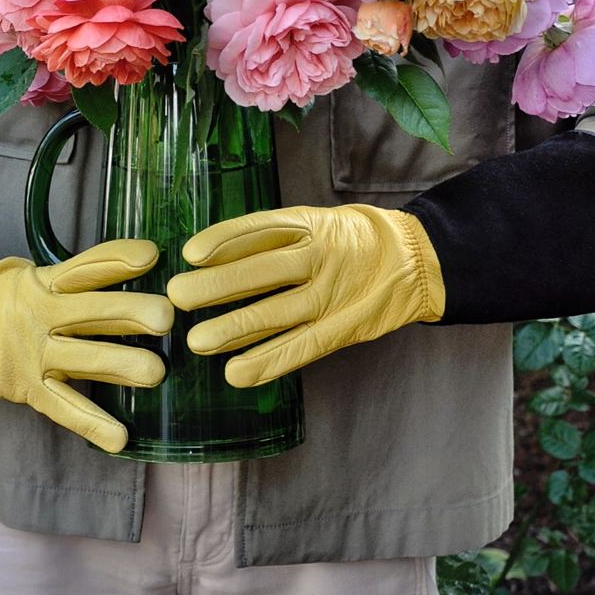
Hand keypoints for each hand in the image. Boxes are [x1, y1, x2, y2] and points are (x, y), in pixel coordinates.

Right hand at [0, 239, 171, 452]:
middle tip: (166, 318)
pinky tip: (119, 437)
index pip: (86, 267)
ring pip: (83, 359)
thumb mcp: (36, 276)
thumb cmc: (7, 299)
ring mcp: (36, 355)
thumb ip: (80, 276)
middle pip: (91, 312)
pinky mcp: (29, 388)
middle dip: (130, 313)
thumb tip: (140, 262)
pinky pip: (63, 407)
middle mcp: (43, 316)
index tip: (151, 256)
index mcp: (46, 283)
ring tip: (156, 372)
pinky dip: (91, 423)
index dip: (118, 259)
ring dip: (120, 365)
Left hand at [166, 205, 444, 387]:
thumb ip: (271, 238)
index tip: (190, 253)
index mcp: (309, 224)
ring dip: (234, 328)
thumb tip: (209, 256)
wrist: (417, 257)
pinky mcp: (343, 327)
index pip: (260, 229)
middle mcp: (318, 256)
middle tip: (177, 297)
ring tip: (197, 341)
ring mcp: (330, 293)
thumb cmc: (350, 239)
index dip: (223, 240)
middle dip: (217, 285)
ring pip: (277, 311)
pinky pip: (301, 346)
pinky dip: (268, 361)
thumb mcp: (315, 222)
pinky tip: (236, 373)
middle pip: (262, 270)